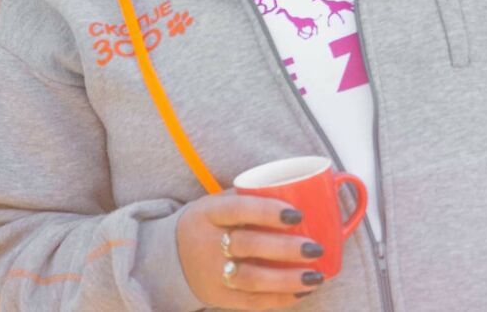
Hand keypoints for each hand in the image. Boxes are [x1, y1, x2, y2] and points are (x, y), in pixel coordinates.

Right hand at [176, 189, 327, 307]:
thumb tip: (298, 187)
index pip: (239, 209)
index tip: (297, 215)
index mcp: (208, 213)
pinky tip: (301, 292)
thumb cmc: (208, 222)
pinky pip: (251, 302)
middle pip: (247, 246)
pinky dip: (279, 299)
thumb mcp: (216, 203)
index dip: (268, 212)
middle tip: (315, 247)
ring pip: (251, 279)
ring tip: (316, 275)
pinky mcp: (217, 298)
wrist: (170, 256)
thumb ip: (248, 197)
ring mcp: (211, 274)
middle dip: (285, 248)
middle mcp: (207, 244)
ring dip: (287, 280)